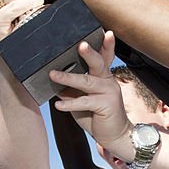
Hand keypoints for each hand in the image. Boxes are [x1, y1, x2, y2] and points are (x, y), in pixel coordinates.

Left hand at [50, 32, 131, 148]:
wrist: (115, 137)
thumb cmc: (98, 116)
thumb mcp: (81, 101)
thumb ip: (71, 90)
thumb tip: (53, 81)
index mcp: (103, 77)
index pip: (104, 57)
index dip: (106, 44)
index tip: (105, 32)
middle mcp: (108, 81)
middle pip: (99, 63)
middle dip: (89, 53)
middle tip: (81, 45)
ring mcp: (108, 93)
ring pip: (87, 82)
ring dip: (68, 78)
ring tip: (53, 75)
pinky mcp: (106, 105)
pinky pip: (85, 102)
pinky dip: (70, 103)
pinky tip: (59, 105)